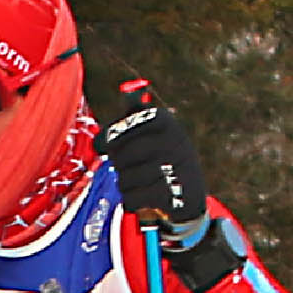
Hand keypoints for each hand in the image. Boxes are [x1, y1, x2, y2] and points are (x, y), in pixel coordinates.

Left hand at [101, 86, 224, 273]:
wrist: (189, 196)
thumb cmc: (163, 157)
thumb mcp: (153, 129)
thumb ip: (135, 111)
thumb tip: (126, 91)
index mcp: (165, 120)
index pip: (118, 130)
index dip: (106, 140)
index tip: (103, 147)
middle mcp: (173, 140)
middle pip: (119, 155)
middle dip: (119, 165)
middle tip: (127, 167)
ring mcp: (175, 169)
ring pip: (124, 179)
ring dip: (125, 184)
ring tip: (139, 182)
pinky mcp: (173, 196)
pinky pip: (132, 198)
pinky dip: (132, 201)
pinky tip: (142, 197)